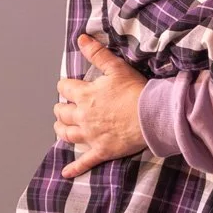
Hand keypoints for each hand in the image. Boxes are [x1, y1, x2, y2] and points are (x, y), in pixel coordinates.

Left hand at [54, 34, 148, 177]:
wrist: (151, 115)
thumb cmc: (135, 91)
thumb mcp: (117, 67)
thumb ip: (97, 54)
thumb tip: (80, 39)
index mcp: (86, 96)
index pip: (65, 88)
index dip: (65, 85)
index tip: (68, 84)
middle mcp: (83, 116)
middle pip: (62, 113)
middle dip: (61, 108)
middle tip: (64, 106)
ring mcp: (90, 135)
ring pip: (67, 135)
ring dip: (61, 130)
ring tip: (60, 127)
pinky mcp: (101, 150)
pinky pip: (84, 161)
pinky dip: (74, 168)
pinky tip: (66, 173)